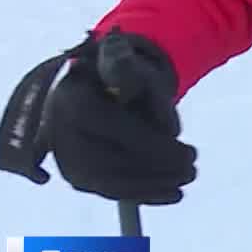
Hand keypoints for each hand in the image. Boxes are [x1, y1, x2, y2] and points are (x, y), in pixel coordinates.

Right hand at [47, 31, 197, 204]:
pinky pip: (110, 191)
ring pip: (110, 183)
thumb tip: (160, 121)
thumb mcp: (125, 57)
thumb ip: (136, 74)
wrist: (94, 85)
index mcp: (71, 100)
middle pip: (111, 162)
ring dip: (152, 186)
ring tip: (186, 179)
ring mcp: (65, 158)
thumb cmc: (116, 69)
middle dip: (156, 170)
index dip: (153, 145)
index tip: (189, 154)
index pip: (114, 130)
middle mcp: (59, 133)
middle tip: (192, 169)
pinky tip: (171, 194)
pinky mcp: (76, 176)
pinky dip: (142, 195)